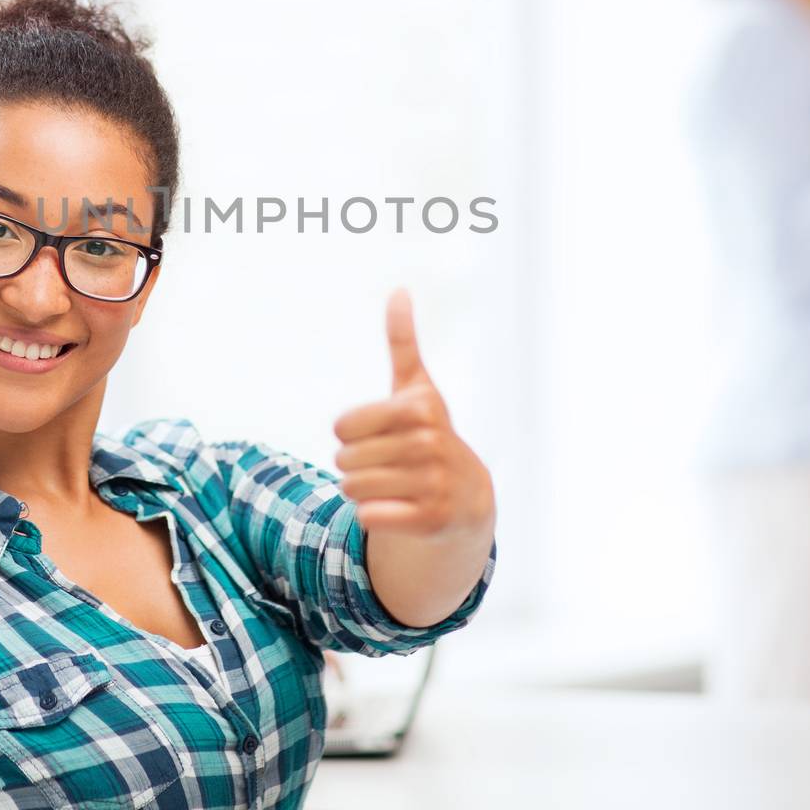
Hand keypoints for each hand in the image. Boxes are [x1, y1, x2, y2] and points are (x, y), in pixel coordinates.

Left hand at [332, 289, 493, 537]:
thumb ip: (402, 342)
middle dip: (355, 464)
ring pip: (353, 489)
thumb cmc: (430, 434)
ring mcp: (434, 483)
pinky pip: (369, 517)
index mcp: (420, 409)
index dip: (350, 433)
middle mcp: (431, 444)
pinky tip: (395, 508)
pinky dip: (372, 514)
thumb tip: (399, 289)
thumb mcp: (417, 388)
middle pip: (344, 459)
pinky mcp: (431, 520)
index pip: (342, 426)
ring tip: (390, 485)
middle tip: (385, 464)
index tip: (378, 434)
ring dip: (361, 490)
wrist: (467, 496)